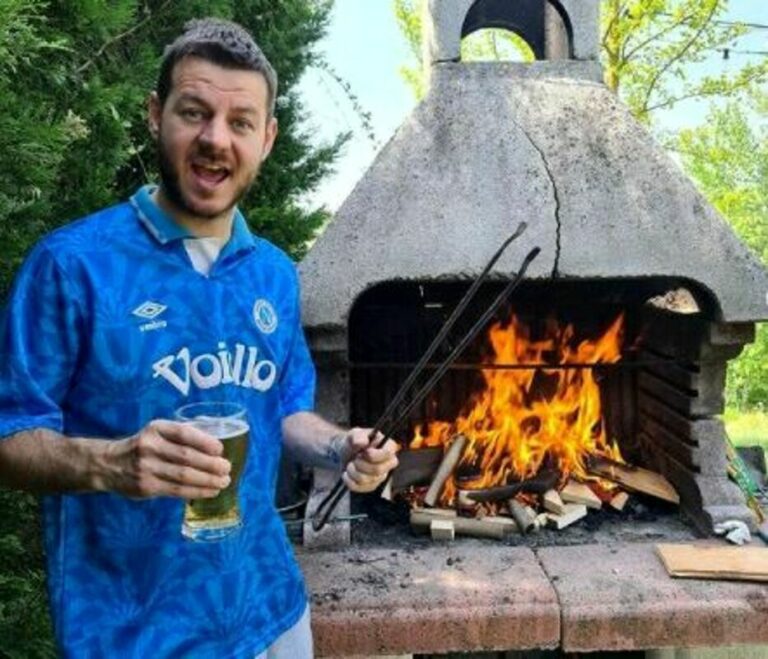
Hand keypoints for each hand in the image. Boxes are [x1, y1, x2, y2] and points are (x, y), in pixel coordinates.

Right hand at [98, 420, 231, 498]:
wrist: (108, 464)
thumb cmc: (144, 446)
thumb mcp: (157, 433)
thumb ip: (180, 437)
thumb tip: (216, 448)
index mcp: (156, 429)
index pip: (183, 433)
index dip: (204, 441)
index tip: (220, 449)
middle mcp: (149, 447)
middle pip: (186, 457)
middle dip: (211, 464)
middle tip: (227, 468)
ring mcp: (146, 468)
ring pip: (184, 476)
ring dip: (208, 480)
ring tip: (224, 482)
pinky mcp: (146, 487)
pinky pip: (177, 490)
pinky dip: (197, 491)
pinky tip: (210, 491)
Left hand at [338, 428, 398, 492]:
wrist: (346, 453)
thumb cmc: (355, 442)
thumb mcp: (354, 434)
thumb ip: (358, 436)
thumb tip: (362, 443)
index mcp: (388, 447)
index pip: (389, 453)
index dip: (375, 454)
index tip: (364, 451)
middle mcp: (388, 463)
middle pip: (378, 469)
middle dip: (361, 463)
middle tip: (355, 457)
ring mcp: (380, 476)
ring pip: (366, 479)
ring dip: (353, 471)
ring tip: (350, 464)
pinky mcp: (371, 486)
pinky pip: (358, 487)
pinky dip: (349, 479)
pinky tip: (348, 473)